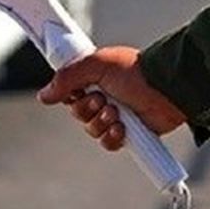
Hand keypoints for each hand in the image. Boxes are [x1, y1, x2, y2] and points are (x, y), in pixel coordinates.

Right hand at [37, 46, 185, 151]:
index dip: (70, 95)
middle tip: (102, 99)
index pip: (69, 91)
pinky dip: (112, 137)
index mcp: (94, 77)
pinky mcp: (128, 133)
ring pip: (91, 130)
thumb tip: (44, 95)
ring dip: (101, 123)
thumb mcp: (96, 65)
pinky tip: (122, 129)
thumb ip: (66, 77)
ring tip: (116, 113)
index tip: (78, 91)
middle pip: (77, 113)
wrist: (166, 89)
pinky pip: (108, 143)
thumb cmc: (135, 71)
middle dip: (87, 109)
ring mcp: (115, 115)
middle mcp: (103, 96)